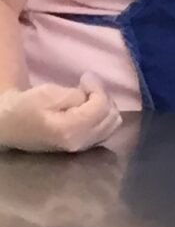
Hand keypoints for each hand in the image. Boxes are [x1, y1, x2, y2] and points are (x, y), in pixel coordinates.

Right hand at [0, 76, 123, 153]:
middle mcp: (80, 144)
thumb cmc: (24, 109)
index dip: (97, 87)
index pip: (102, 106)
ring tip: (87, 97)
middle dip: (103, 97)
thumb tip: (93, 93)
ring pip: (113, 124)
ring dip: (105, 107)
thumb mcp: (48, 94)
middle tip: (87, 86)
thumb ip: (76, 94)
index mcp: (70, 131)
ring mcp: (82, 148)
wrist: (8, 127)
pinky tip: (88, 109)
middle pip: (111, 116)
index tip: (85, 77)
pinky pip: (105, 130)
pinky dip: (103, 116)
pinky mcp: (82, 147)